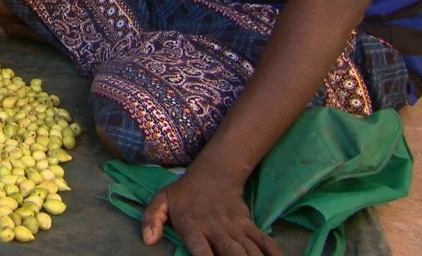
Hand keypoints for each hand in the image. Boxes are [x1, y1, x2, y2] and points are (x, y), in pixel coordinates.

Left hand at [142, 166, 279, 255]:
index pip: (200, 249)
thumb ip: (151, 219)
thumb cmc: (184, 194)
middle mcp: (216, 229)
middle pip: (231, 253)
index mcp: (193, 226)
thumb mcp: (161, 201)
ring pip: (250, 250)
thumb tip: (148, 241)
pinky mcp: (249, 226)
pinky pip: (265, 242)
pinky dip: (274, 253)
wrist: (214, 174)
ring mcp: (236, 228)